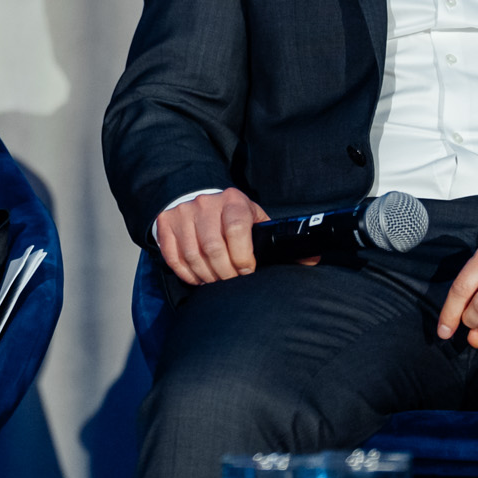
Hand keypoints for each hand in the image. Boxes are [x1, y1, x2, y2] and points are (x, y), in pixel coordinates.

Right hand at [154, 188, 305, 284]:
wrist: (194, 195)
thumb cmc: (232, 216)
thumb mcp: (255, 220)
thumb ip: (277, 240)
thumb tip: (313, 260)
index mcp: (233, 201)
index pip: (236, 229)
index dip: (243, 257)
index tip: (248, 272)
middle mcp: (205, 204)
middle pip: (213, 248)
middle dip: (225, 274)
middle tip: (233, 283)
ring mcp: (182, 213)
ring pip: (193, 256)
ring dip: (207, 277)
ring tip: (217, 283)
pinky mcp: (165, 224)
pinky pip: (173, 257)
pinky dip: (187, 274)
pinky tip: (198, 278)